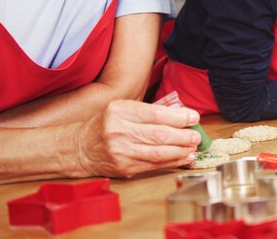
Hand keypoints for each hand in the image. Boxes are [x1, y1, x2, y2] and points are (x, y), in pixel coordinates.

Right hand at [75, 100, 200, 177]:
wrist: (79, 147)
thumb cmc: (106, 124)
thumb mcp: (122, 109)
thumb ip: (147, 111)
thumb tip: (180, 115)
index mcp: (120, 111)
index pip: (156, 114)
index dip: (179, 117)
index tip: (194, 117)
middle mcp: (119, 131)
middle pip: (159, 135)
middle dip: (183, 136)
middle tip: (196, 136)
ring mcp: (121, 151)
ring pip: (158, 152)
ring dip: (180, 150)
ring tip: (193, 147)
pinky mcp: (124, 167)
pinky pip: (153, 165)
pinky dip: (171, 162)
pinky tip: (183, 157)